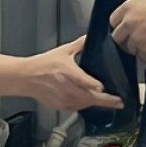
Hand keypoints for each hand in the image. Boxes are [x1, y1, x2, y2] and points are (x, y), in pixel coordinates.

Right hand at [0, 38, 121, 112]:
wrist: (26, 78)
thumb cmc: (42, 65)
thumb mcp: (62, 51)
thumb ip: (79, 45)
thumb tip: (91, 37)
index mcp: (67, 72)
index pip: (84, 82)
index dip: (96, 86)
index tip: (106, 88)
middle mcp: (66, 87)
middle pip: (89, 97)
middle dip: (106, 101)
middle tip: (119, 102)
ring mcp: (63, 99)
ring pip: (85, 104)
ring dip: (97, 103)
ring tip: (110, 102)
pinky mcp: (60, 106)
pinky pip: (77, 108)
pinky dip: (86, 105)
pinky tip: (92, 102)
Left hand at [110, 0, 145, 60]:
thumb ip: (137, 8)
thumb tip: (134, 14)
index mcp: (128, 7)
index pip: (113, 20)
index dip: (120, 25)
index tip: (125, 28)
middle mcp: (129, 23)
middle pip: (117, 37)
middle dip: (125, 39)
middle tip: (136, 38)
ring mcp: (136, 38)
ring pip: (130, 49)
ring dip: (138, 47)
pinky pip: (143, 57)